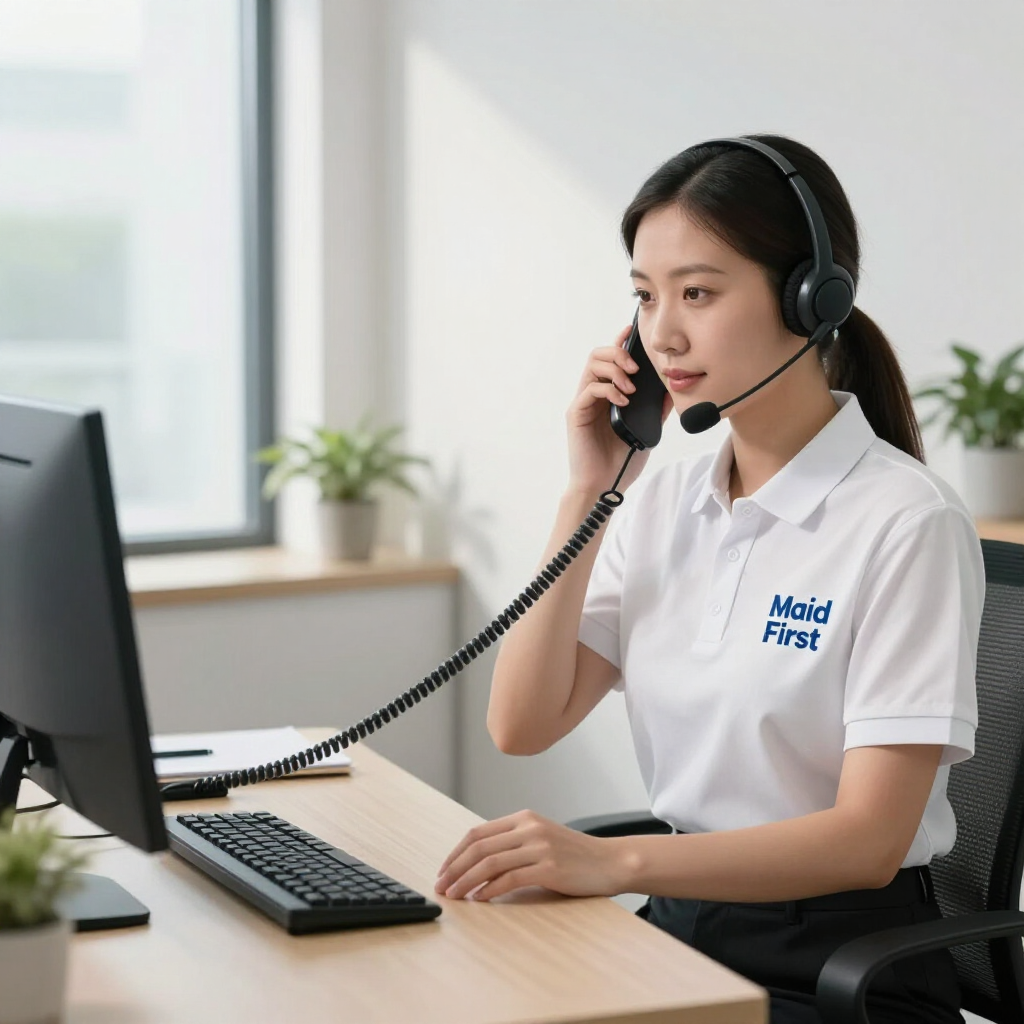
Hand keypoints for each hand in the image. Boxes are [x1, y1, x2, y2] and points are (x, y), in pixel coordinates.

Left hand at [434, 810, 624, 901]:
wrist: (610, 862)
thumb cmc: (574, 856)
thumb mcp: (541, 839)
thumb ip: (514, 843)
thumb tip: (477, 863)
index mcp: (523, 818)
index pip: (477, 833)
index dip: (455, 853)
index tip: (443, 871)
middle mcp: (529, 828)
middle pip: (479, 847)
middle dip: (454, 868)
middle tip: (441, 886)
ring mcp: (540, 846)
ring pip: (490, 863)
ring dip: (466, 881)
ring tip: (454, 896)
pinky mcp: (549, 868)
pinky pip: (510, 878)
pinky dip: (490, 890)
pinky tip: (480, 899)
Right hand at [566, 324, 673, 497]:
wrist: (604, 486)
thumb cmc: (621, 461)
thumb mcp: (647, 430)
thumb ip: (656, 409)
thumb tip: (671, 388)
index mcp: (607, 396)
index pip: (609, 360)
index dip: (619, 342)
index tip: (631, 331)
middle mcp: (592, 395)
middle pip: (597, 355)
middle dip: (618, 354)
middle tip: (635, 368)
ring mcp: (583, 404)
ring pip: (592, 366)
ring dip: (615, 370)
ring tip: (630, 387)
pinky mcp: (576, 414)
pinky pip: (590, 389)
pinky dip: (609, 390)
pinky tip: (623, 402)